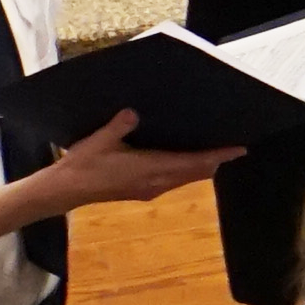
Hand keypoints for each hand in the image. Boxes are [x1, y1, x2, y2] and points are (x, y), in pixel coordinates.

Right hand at [37, 107, 233, 207]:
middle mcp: (156, 182)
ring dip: (201, 168)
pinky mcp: (142, 192)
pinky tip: (186, 164)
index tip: (239, 150)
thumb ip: (118, 126)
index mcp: (150, 169)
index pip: (194, 162)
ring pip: (186, 179)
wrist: (65, 190)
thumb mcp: (99, 140)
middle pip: (196, 173)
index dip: (218, 156)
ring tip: (216, 154)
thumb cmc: (83, 164)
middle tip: (233, 148)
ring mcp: (150, 189)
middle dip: (215, 161)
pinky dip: (186, 172)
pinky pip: (174, 182)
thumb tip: (133, 112)